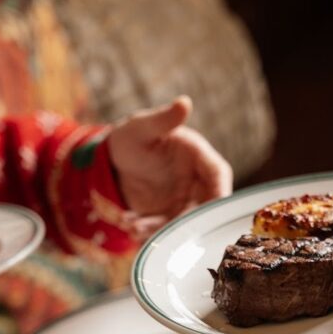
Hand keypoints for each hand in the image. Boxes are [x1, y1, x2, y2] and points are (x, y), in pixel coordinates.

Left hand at [107, 96, 232, 237]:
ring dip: (164, 228)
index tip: (213, 207)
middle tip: (169, 227)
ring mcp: (184, 200)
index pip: (218, 173)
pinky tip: (130, 225)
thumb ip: (163, 119)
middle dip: (189, 219)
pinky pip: (166, 228)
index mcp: (198, 155)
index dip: (220, 191)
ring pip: (185, 221)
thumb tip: (184, 102)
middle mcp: (196, 181)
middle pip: (207, 204)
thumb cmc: (130, 137)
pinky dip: (150, 231)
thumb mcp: (142, 127)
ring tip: (135, 226)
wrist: (111, 163)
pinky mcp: (169, 215)